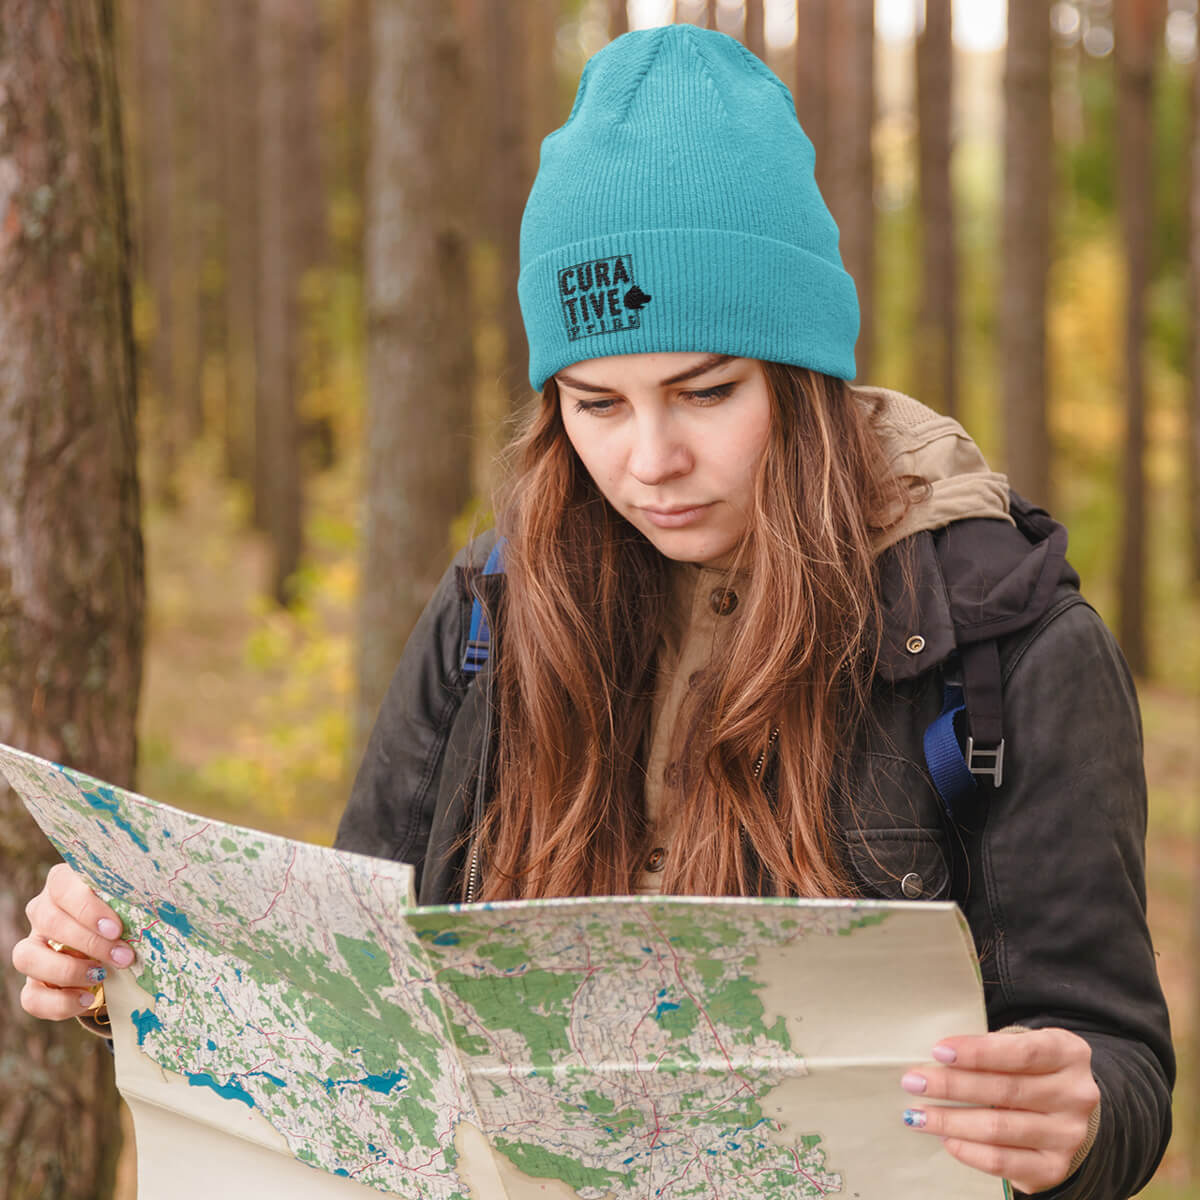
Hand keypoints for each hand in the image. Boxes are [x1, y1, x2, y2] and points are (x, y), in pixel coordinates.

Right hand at [11, 862, 134, 1019]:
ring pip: (27, 957)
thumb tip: (164, 904)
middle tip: (124, 956)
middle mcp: (43, 914)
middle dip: (89, 942)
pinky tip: (87, 999)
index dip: (86, 908)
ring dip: (68, 970)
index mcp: (63, 886)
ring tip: (102, 976)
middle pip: (49, 921)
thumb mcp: (130, 904)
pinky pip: (31, 997)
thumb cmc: (127, 917)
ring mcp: (34, 949)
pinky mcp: (34, 982)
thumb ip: (134, 899)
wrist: (118, 951)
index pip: (61, 885)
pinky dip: (59, 1002)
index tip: (117, 928)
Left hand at [899, 1028, 1099, 1194]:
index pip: (1021, 1052)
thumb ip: (992, 1047)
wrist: (1064, 1110)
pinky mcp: (1054, 1167)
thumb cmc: (1030, 1068)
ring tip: (917, 1114)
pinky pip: (1004, 1161)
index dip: (977, 1052)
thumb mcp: (1021, 1045)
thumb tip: (939, 1058)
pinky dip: (969, 1151)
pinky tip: (946, 1139)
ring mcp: (1068, 1135)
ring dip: (950, 1121)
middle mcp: (1075, 1095)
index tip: (938, 1050)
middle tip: (913, 1081)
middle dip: (952, 1086)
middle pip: (1005, 1090)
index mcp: (1068, 1054)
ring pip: (999, 1128)